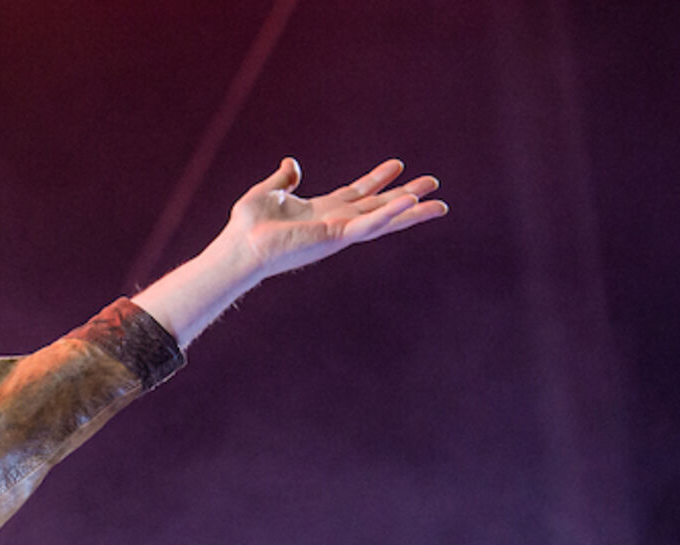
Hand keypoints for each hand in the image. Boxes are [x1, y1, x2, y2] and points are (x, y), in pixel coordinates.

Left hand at [224, 157, 446, 279]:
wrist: (240, 246)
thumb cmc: (248, 226)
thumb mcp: (267, 192)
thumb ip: (283, 180)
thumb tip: (291, 164)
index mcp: (321, 211)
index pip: (357, 194)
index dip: (377, 179)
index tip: (397, 165)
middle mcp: (335, 222)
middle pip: (379, 206)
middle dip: (406, 195)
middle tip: (433, 183)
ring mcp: (339, 231)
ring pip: (383, 219)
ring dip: (411, 210)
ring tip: (438, 203)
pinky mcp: (337, 237)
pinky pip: (369, 225)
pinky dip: (390, 214)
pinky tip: (410, 203)